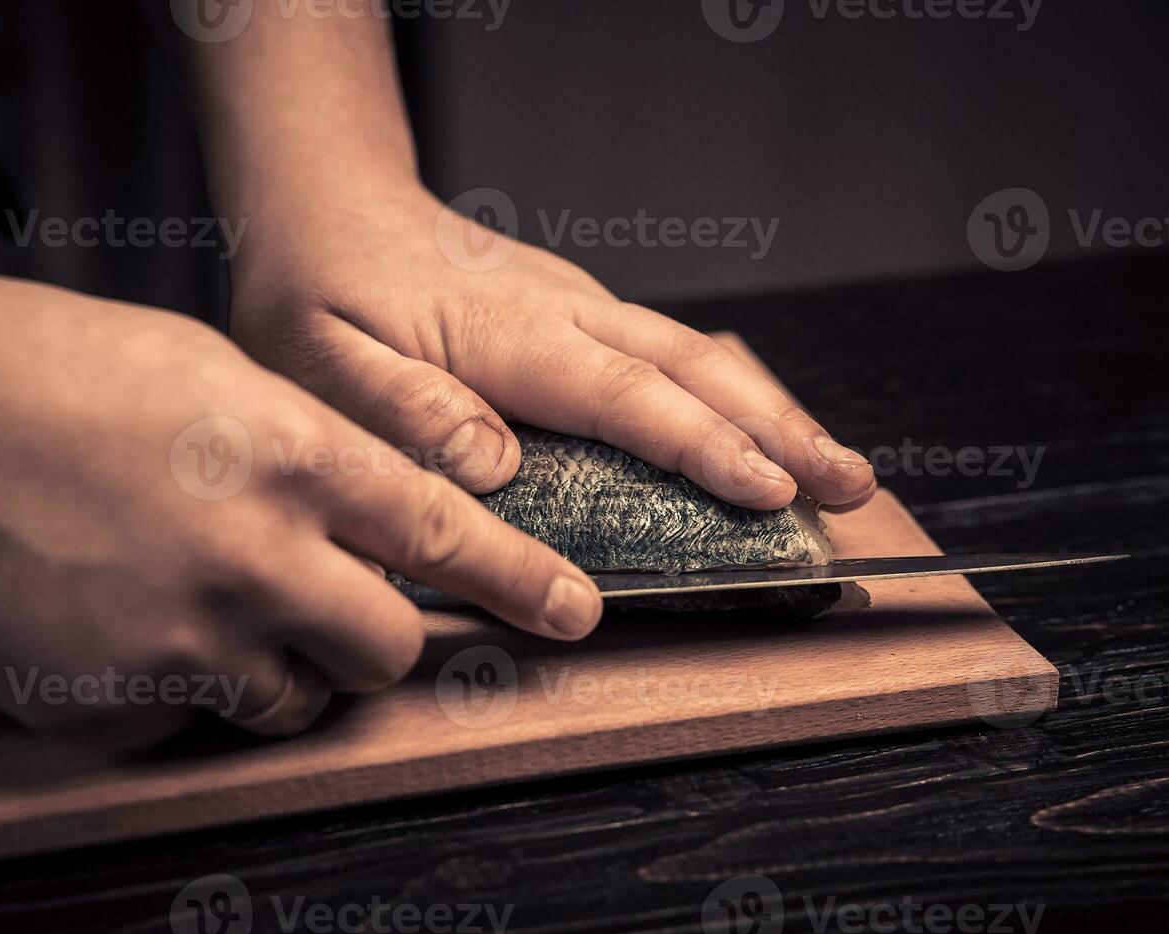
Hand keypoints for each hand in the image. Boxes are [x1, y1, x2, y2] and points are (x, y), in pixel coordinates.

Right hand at [0, 227, 600, 744]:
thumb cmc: (61, 370)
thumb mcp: (217, 380)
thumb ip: (307, 455)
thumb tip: (367, 519)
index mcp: (288, 456)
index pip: (440, 531)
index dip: (519, 577)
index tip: (575, 611)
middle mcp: (251, 556)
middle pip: (386, 648)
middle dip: (378, 639)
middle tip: (338, 609)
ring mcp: (179, 639)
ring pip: (292, 700)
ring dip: (278, 668)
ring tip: (207, 604)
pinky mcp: (109, 701)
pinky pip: (187, 719)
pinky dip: (177, 683)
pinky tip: (124, 616)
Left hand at [228, 185, 875, 507]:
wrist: (330, 207)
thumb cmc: (318, 290)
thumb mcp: (322, 361)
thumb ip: (405, 411)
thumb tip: (496, 463)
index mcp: (506, 335)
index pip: (623, 394)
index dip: (701, 446)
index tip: (768, 491)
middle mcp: (562, 313)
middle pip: (692, 369)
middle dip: (781, 430)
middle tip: (850, 486)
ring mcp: (579, 308)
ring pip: (698, 357)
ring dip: (775, 412)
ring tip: (840, 467)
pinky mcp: (580, 315)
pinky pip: (673, 355)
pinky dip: (733, 394)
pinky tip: (764, 429)